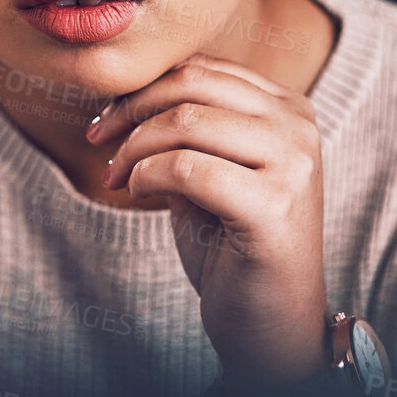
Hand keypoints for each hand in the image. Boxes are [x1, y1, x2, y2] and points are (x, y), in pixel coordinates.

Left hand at [87, 52, 329, 388]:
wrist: (270, 327)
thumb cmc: (232, 249)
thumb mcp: (206, 172)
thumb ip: (183, 129)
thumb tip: (124, 94)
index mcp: (288, 109)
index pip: (203, 69)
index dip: (143, 88)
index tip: (106, 122)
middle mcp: (299, 127)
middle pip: (193, 84)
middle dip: (131, 109)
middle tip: (97, 141)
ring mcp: (294, 163)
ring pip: (187, 120)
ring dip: (135, 147)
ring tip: (117, 177)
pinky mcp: (275, 205)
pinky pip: (186, 168)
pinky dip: (147, 176)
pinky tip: (138, 194)